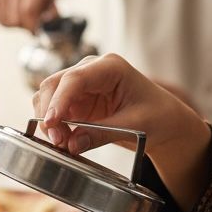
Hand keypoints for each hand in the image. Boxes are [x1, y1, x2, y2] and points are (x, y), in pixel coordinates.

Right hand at [0, 0, 57, 30]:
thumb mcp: (50, 4)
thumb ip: (52, 15)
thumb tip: (46, 20)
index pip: (27, 11)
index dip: (30, 25)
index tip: (33, 29)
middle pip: (15, 19)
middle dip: (22, 26)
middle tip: (27, 22)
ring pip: (4, 21)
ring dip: (12, 24)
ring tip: (18, 15)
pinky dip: (2, 20)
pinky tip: (8, 12)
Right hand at [33, 53, 211, 209]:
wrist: (164, 121)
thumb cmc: (157, 116)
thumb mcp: (134, 126)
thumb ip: (101, 134)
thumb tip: (71, 144)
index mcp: (111, 67)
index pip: (75, 79)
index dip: (59, 101)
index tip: (51, 123)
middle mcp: (91, 70)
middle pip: (55, 84)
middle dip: (49, 112)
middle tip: (56, 141)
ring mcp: (82, 85)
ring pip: (48, 96)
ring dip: (48, 119)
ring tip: (61, 143)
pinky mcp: (77, 101)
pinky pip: (55, 110)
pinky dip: (53, 125)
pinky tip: (62, 140)